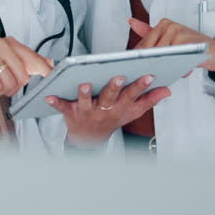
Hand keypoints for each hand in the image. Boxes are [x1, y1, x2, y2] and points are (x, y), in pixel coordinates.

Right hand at [0, 37, 53, 101]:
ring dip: (2, 89)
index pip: (34, 58)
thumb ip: (25, 63)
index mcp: (9, 43)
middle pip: (24, 75)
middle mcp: (0, 44)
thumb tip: (49, 62)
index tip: (52, 78)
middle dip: (14, 86)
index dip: (44, 71)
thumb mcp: (4, 65)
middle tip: (0, 81)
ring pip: (11, 83)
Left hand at [48, 75, 170, 147]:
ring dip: (85, 93)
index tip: (149, 74)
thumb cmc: (111, 120)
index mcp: (119, 109)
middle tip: (118, 77)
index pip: (132, 96)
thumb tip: (167, 90)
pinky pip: (62, 106)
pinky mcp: (70, 113)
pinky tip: (48, 95)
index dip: (141, 86)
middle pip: (109, 98)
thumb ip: (149, 100)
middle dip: (114, 88)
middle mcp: (104, 110)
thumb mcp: (131, 112)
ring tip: (84, 84)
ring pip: (86, 102)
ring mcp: (87, 112)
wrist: (88, 139)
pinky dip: (55, 102)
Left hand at [128, 18, 214, 73]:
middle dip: (148, 63)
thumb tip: (131, 22)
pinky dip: (179, 67)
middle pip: (151, 49)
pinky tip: (183, 71)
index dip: (139, 58)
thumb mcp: (169, 39)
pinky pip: (176, 57)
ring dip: (164, 67)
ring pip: (162, 55)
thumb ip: (150, 32)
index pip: (144, 43)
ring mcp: (178, 32)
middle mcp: (169, 26)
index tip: (133, 68)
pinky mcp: (187, 40)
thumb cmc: (191, 46)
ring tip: (168, 72)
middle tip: (148, 74)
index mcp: (162, 24)